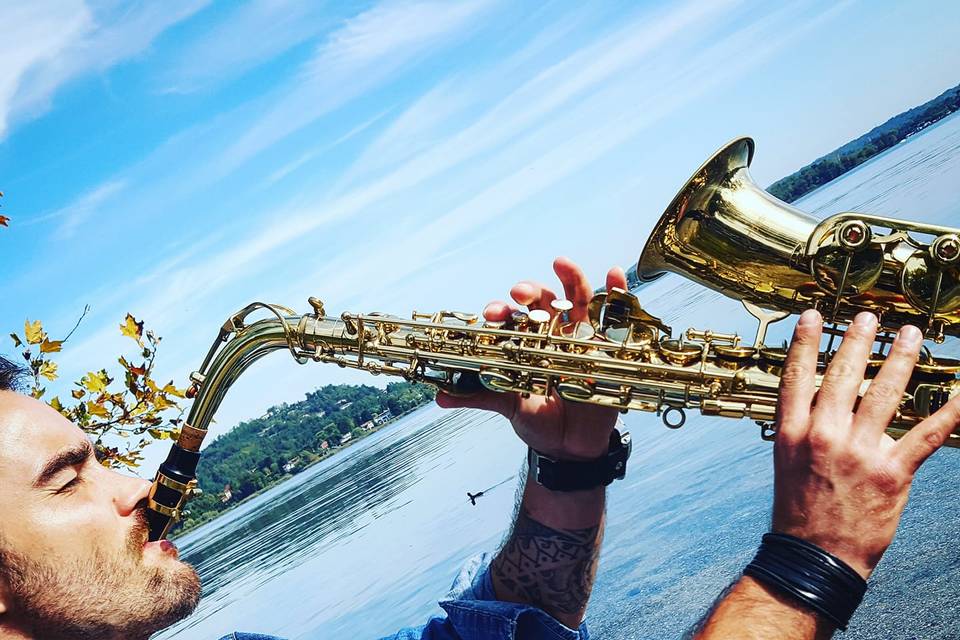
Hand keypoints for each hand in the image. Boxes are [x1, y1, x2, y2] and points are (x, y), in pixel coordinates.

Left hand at [436, 257, 627, 460]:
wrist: (570, 447)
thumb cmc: (537, 421)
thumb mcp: (508, 406)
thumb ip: (477, 397)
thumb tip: (440, 396)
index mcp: (525, 343)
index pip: (512, 317)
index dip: (501, 312)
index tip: (492, 314)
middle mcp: (551, 334)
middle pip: (541, 300)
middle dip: (530, 290)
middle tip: (519, 291)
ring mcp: (580, 337)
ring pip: (576, 298)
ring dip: (570, 277)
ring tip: (561, 262)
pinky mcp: (607, 346)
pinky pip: (614, 314)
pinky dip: (616, 290)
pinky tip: (614, 273)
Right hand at [773, 309, 959, 578]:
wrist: (815, 557)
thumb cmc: (800, 509)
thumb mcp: (788, 463)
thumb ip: (808, 429)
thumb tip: (841, 403)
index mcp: (791, 432)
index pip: (796, 376)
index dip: (806, 343)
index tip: (814, 317)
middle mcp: (822, 436)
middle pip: (843, 376)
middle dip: (859, 341)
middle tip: (870, 317)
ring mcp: (857, 452)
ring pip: (884, 394)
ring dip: (900, 359)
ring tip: (909, 335)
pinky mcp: (891, 472)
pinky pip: (927, 434)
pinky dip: (950, 411)